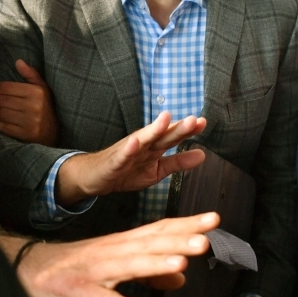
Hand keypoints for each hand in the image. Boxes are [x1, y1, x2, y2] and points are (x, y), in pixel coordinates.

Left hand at [0, 59, 58, 145]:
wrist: (55, 130)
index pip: (6, 87)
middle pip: (2, 101)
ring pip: (1, 113)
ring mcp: (29, 122)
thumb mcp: (42, 87)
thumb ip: (30, 73)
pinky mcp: (26, 134)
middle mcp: (33, 106)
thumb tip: (18, 61)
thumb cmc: (45, 105)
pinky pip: (4, 127)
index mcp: (35, 92)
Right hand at [16, 213, 219, 296]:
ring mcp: (98, 270)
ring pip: (130, 266)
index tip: (214, 219)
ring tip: (181, 262)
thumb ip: (153, 271)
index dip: (187, 224)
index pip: (160, 229)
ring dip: (156, 264)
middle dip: (178, 240)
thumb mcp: (119, 266)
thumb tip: (182, 275)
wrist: (33, 268)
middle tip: (206, 238)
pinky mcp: (81, 291)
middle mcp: (114, 251)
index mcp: (124, 243)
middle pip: (149, 244)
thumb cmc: (80, 266)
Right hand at [55, 111, 206, 205]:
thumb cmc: (125, 171)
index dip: (187, 130)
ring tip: (165, 119)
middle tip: (192, 119)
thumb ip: (178, 162)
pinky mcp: (114, 162)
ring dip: (154, 129)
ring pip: (143, 139)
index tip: (203, 123)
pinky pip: (122, 155)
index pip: (173, 136)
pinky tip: (135, 142)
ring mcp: (128, 151)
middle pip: (162, 135)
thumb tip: (202, 154)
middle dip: (176, 127)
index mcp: (154, 147)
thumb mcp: (157, 170)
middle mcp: (142, 144)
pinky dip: (128, 149)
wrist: (95, 177)